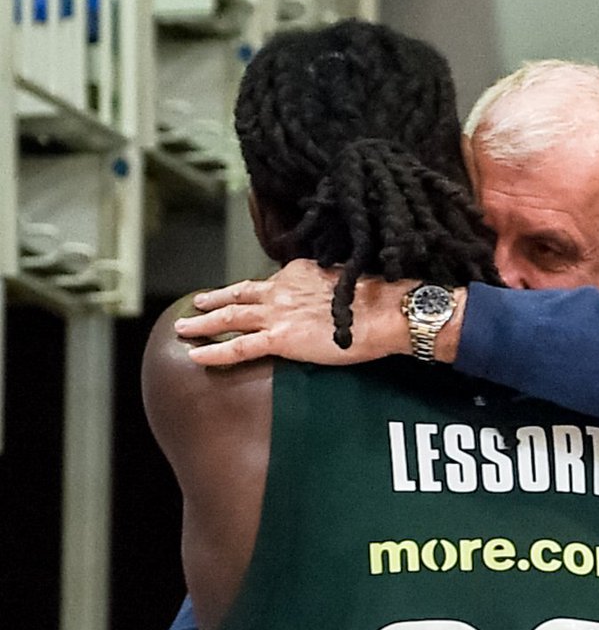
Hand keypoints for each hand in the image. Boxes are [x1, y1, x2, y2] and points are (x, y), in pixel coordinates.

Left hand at [174, 260, 419, 366]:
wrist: (385, 311)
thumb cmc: (377, 301)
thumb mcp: (347, 284)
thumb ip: (329, 291)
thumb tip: (331, 302)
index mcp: (300, 273)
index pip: (269, 283)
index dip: (253, 291)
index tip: (242, 295)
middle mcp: (283, 289)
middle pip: (240, 294)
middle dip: (215, 299)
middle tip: (195, 304)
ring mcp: (278, 313)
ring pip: (231, 316)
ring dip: (204, 321)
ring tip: (183, 327)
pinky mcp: (281, 338)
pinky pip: (239, 346)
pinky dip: (215, 350)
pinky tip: (196, 356)